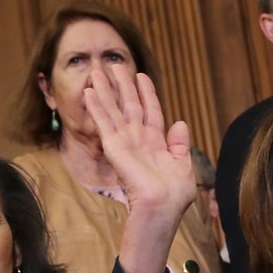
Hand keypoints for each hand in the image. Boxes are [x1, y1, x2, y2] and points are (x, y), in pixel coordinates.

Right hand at [84, 65, 193, 219]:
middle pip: (130, 105)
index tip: (141, 76)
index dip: (147, 93)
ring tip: (97, 72)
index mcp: (157, 143)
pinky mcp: (114, 146)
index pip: (151, 111)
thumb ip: (180, 143)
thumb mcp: (183, 164)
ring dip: (105, 91)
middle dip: (123, 85)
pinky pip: (104, 122)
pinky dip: (96, 106)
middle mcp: (139, 140)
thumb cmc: (175, 193)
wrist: (162, 206)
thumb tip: (180, 123)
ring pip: (114, 109)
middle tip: (115, 66)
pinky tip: (89, 92)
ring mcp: (126, 142)